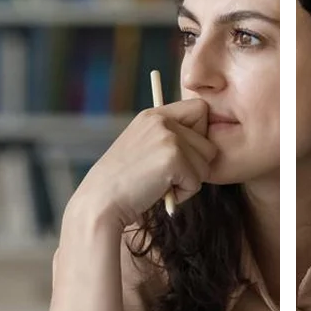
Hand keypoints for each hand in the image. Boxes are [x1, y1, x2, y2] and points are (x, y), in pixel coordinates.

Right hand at [68, 98, 217, 229]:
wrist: (101, 202)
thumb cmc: (123, 184)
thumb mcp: (143, 148)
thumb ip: (169, 138)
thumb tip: (205, 144)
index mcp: (153, 115)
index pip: (200, 109)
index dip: (200, 134)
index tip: (181, 154)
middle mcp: (162, 120)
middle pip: (209, 143)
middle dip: (195, 166)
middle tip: (165, 176)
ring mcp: (168, 138)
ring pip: (206, 164)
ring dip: (188, 181)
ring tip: (160, 183)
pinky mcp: (173, 158)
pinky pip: (197, 182)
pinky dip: (182, 194)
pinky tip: (158, 192)